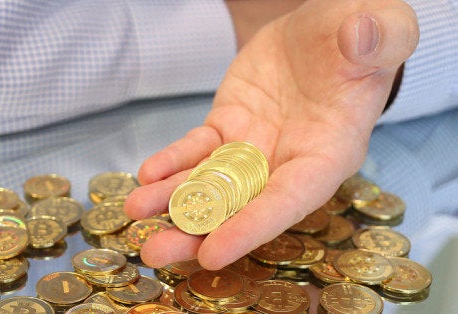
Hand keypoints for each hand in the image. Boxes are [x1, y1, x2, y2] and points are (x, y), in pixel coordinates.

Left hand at [124, 0, 418, 269]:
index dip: (251, 228)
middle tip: (154, 251)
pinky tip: (148, 173)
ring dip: (172, 200)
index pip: (289, 200)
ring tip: (135, 209)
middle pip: (239, 207)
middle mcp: (287, 161)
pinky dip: (173, 161)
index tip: (212, 253)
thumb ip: (379, 38)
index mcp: (329, 153)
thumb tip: (361, 37)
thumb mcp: (381, 32)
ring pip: (210, 182)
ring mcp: (253, 147)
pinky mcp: (228, 127)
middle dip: (196, 230)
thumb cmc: (360, 39)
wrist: (324, 34)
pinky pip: (197, 149)